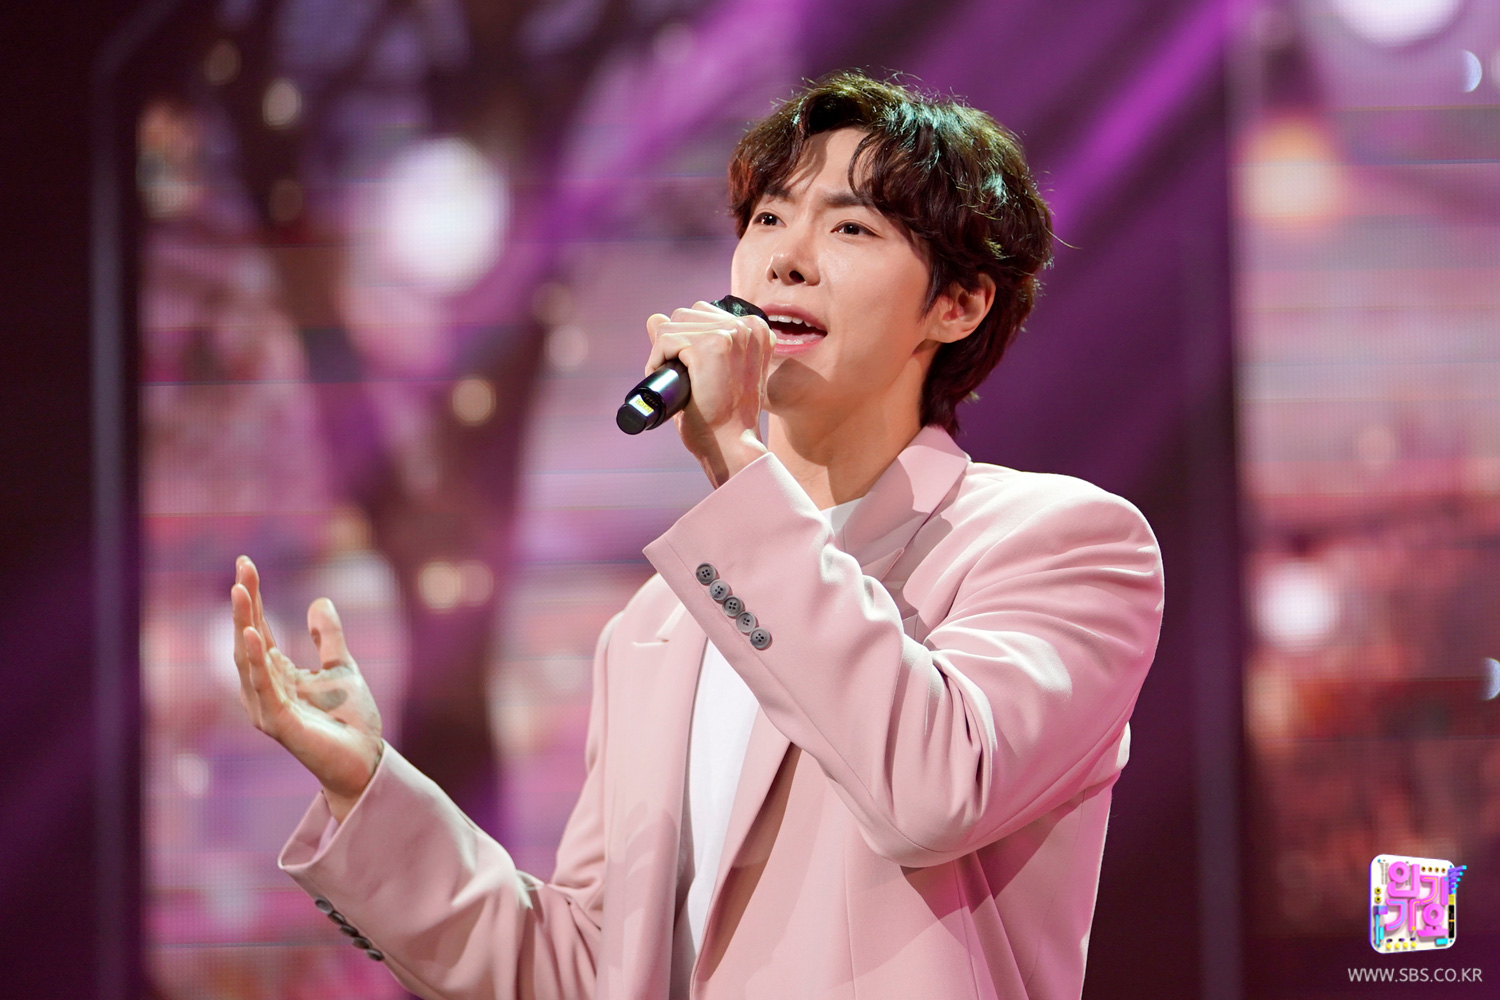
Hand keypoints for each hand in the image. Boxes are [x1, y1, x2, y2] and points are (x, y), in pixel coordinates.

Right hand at [231, 555, 383, 820]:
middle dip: (245, 604)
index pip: (259, 629)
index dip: (254, 598)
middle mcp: (264, 690)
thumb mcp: (341, 667)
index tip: (247, 563)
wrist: (365, 759)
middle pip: (248, 639)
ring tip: (241, 591)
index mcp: (277, 675)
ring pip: (248, 660)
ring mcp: (268, 707)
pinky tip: (253, 634)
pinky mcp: (279, 723)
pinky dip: (257, 660)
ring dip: (244, 624)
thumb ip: (327, 637)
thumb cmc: (349, 720)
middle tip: (242, 568)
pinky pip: (264, 687)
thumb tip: (318, 601)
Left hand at [644, 300, 772, 485]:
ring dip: (664, 352)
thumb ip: (691, 341)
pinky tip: (666, 379)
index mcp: (756, 329)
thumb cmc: (723, 416)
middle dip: (674, 343)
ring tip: (674, 380)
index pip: (704, 314)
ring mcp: (729, 334)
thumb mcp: (713, 371)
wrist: (732, 444)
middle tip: (680, 378)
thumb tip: (654, 317)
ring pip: (673, 324)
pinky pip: (665, 339)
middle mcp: (747, 326)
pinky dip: (656, 360)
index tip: (691, 370)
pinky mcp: (708, 346)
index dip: (687, 341)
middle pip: (687, 314)